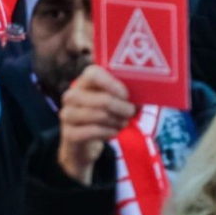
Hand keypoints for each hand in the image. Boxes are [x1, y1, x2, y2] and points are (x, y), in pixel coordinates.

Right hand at [55, 64, 136, 184]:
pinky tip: (114, 131)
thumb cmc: (106, 113)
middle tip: (131, 112)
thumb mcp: (117, 99)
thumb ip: (128, 93)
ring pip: (97, 116)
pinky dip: (108, 132)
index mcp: (85, 81)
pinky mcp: (68, 133)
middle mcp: (72, 95)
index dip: (112, 84)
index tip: (126, 95)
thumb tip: (147, 90)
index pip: (93, 74)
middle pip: (101, 99)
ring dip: (116, 121)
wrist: (84, 141)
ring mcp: (67, 114)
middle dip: (122, 108)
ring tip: (123, 122)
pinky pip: (92, 131)